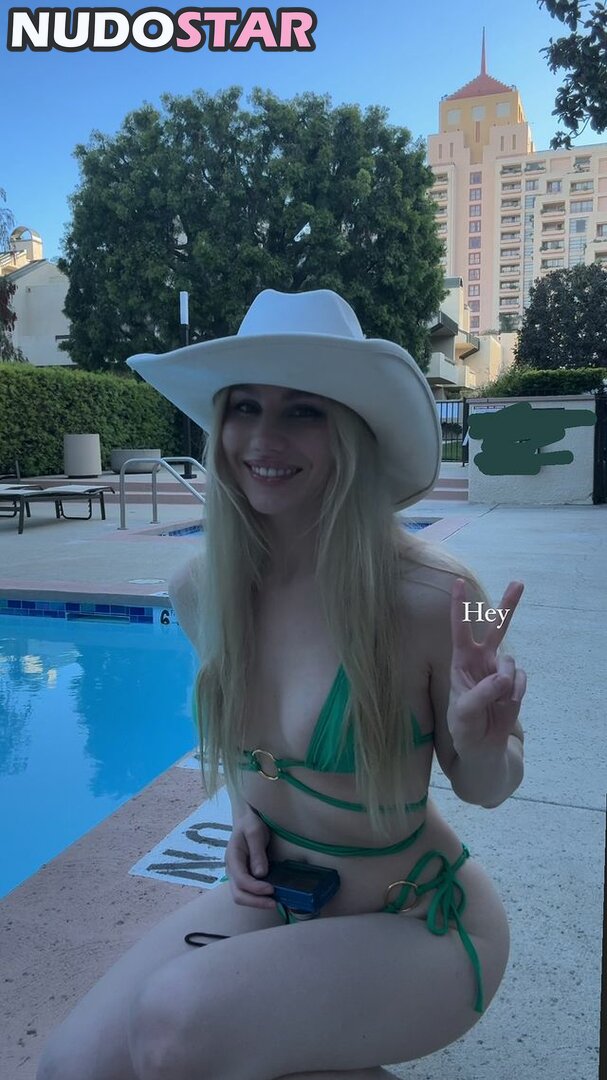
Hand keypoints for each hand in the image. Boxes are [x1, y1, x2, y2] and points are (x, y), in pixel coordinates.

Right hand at [225, 804, 275, 908]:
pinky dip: (258, 898)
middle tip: (275, 903)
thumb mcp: (255, 832)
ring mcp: (237, 874)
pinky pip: (248, 892)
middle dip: (256, 902)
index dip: (256, 888)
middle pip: (238, 894)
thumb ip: (257, 853)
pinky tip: (272, 896)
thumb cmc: (251, 823)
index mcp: (233, 858)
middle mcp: (232, 870)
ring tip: (275, 902)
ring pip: (242, 896)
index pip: (241, 880)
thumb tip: (261, 874)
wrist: (247, 820)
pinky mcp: (244, 876)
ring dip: (257, 902)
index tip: (271, 889)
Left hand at [446, 578, 527, 757]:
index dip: (460, 607)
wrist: (483, 747)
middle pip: (497, 627)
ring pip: (511, 663)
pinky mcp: (516, 683)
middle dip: (509, 605)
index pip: (460, 629)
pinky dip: (515, 696)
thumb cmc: (464, 726)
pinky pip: (521, 682)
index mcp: (462, 661)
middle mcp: (482, 660)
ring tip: (494, 703)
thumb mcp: (463, 712)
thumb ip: (481, 693)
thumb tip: (505, 677)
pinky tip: (504, 706)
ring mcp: (501, 670)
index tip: (459, 583)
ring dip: (505, 685)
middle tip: (519, 582)